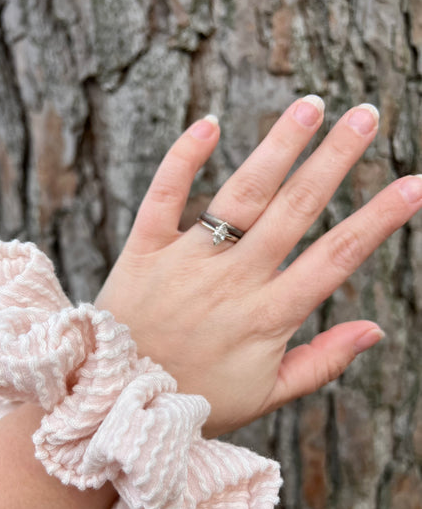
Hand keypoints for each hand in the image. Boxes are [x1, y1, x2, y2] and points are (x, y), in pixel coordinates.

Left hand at [96, 97, 421, 436]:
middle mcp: (232, 283)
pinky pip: (163, 197)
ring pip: (240, 195)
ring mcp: (186, 264)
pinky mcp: (143, 253)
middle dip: (335, 160)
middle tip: (367, 115)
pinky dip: (183, 158)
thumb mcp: (265, 397)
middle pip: (295, 211)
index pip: (336, 258)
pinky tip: (210, 122)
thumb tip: (376, 331)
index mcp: (268, 318)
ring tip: (310, 105)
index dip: (380, 219)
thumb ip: (321, 364)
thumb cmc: (195, 402)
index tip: (414, 184)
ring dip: (277, 146)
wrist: (117, 403)